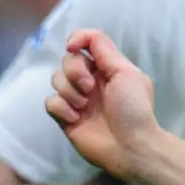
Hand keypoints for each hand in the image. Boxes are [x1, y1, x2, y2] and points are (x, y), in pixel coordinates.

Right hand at [44, 29, 157, 181]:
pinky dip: (61, 108)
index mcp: (107, 68)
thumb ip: (104, 50)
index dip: (76, 39)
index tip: (74, 47)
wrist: (131, 147)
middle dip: (74, 71)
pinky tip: (76, 119)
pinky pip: (50, 102)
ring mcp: (78, 99)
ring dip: (70, 91)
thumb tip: (81, 38)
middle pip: (67, 59)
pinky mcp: (66, 117)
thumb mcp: (127, 72)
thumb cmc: (135, 110)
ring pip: (56, 79)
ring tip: (85, 106)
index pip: (85, 42)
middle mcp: (91, 81)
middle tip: (90, 88)